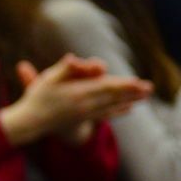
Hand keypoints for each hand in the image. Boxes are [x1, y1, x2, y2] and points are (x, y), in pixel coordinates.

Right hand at [0, 54, 151, 145]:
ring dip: (129, 101)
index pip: (104, 87)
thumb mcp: (47, 79)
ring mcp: (84, 114)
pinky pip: (105, 115)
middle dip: (132, 92)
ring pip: (112, 106)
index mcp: (76, 93)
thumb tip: (73, 58)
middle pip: (112, 97)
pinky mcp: (83, 120)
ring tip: (144, 97)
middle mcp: (84, 105)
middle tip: (149, 88)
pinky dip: (118, 111)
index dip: (122, 84)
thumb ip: (64, 69)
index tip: (137, 81)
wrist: (31, 122)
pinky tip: (129, 109)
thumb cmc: (37, 97)